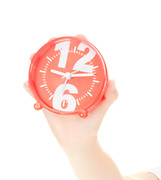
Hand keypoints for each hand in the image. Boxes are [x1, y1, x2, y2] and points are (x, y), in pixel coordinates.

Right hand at [25, 35, 117, 150]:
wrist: (79, 142)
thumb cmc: (92, 124)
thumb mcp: (102, 110)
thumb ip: (110, 97)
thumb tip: (114, 81)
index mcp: (82, 84)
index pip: (81, 62)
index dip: (80, 48)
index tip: (79, 36)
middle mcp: (68, 85)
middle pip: (60, 63)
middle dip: (55, 49)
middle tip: (52, 40)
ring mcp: (55, 92)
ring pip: (44, 75)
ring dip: (37, 64)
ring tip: (33, 56)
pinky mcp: (46, 103)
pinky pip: (35, 93)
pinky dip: (30, 88)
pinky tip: (27, 82)